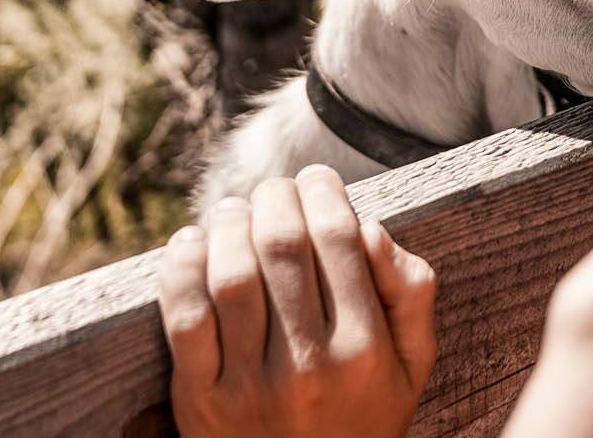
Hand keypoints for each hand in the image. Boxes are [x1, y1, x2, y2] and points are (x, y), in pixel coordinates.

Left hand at [157, 164, 436, 437]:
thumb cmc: (362, 420)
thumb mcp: (411, 367)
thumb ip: (411, 293)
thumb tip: (370, 227)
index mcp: (366, 350)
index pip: (339, 240)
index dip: (323, 192)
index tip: (316, 178)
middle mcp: (310, 366)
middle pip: (283, 246)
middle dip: (275, 198)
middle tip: (273, 189)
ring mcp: (252, 386)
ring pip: (232, 274)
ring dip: (228, 224)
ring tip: (233, 211)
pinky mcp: (201, 402)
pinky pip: (185, 318)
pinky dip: (181, 268)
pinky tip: (191, 244)